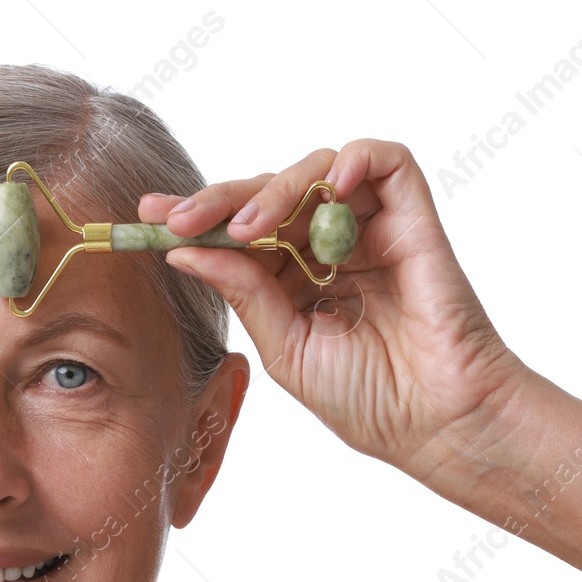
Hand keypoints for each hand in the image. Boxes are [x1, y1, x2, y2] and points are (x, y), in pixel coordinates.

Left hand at [143, 140, 530, 480]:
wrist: (434, 422)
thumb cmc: (368, 399)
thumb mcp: (284, 346)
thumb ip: (244, 292)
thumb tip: (185, 251)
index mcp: (296, 278)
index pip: (241, 232)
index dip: (197, 218)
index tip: (147, 217)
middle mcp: (330, 246)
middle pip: (271, 194)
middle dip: (220, 200)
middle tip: (179, 218)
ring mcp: (372, 229)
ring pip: (318, 171)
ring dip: (277, 189)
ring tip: (248, 227)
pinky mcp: (415, 218)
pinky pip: (388, 161)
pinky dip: (356, 159)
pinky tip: (328, 185)